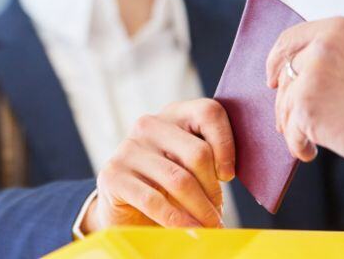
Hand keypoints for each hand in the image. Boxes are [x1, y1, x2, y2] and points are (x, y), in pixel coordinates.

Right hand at [82, 98, 234, 232]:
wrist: (126, 209)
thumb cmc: (169, 186)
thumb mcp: (191, 166)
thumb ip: (210, 159)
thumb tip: (230, 174)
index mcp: (174, 114)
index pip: (208, 112)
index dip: (226, 144)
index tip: (228, 176)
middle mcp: (148, 125)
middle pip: (197, 153)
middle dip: (213, 190)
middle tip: (216, 213)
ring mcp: (128, 148)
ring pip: (179, 180)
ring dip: (200, 210)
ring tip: (209, 227)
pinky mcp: (113, 175)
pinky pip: (153, 200)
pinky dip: (177, 221)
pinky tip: (189, 231)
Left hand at [266, 17, 343, 174]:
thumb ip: (330, 59)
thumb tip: (293, 75)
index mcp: (335, 29)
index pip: (288, 40)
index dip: (275, 60)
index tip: (270, 78)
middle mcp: (319, 47)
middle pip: (285, 75)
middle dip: (285, 101)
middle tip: (290, 121)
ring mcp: (310, 76)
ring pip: (284, 104)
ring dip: (292, 125)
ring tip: (307, 140)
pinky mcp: (305, 107)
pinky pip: (290, 129)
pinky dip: (298, 144)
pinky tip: (311, 152)